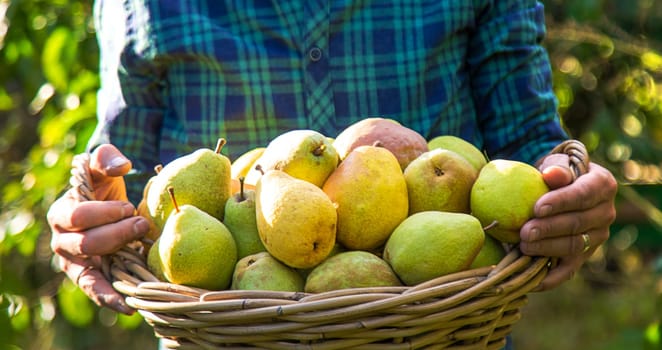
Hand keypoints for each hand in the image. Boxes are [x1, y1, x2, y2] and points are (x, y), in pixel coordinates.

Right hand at [47, 144, 149, 313]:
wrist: (112, 204)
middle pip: (87, 243)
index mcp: (61, 213)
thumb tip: (122, 166)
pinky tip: (130, 307)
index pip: (77, 215)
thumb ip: (107, 158)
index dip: (105, 212)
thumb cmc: (105, 185)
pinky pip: (95, 292)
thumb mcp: (104, 166)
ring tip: (141, 259)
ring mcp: (74, 263)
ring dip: (117, 266)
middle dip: (118, 234)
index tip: (129, 206)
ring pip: (90, 271)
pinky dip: (110, 299)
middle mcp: (62, 241)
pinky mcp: (89, 278)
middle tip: (143, 225)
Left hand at [519, 152, 616, 290]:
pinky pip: (568, 270)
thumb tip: (551, 175)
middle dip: (549, 229)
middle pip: (577, 224)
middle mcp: (605, 213)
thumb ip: (556, 169)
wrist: (560, 188)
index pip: (582, 195)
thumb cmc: (556, 173)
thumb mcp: (556, 164)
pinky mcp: (584, 255)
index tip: (537, 208)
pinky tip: (530, 281)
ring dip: (547, 249)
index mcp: (602, 185)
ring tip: (523, 246)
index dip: (560, 202)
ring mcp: (597, 237)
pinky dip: (549, 278)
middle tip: (524, 232)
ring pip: (574, 247)